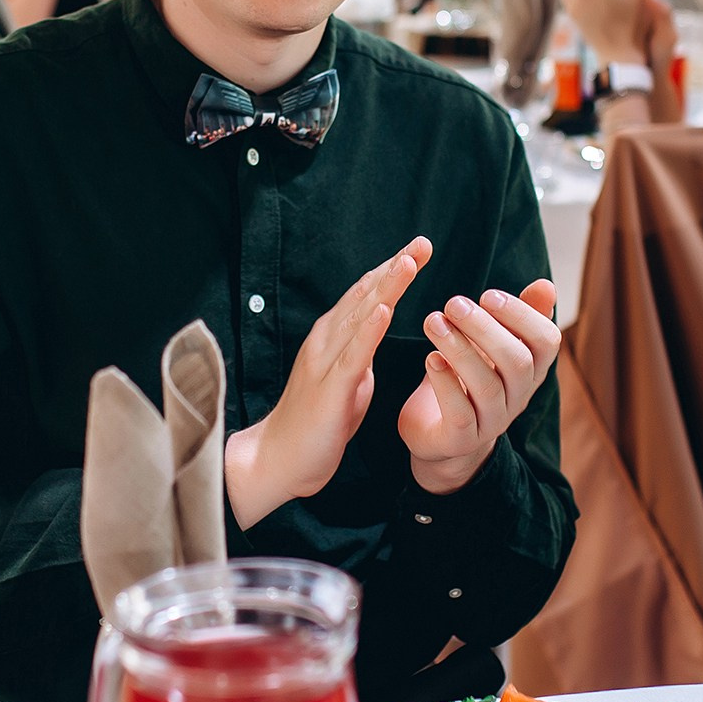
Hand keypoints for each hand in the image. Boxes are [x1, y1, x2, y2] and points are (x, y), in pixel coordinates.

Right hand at [226, 238, 430, 527]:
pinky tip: (384, 310)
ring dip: (385, 288)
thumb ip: (359, 353)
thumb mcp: (347, 379)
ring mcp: (325, 362)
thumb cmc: (316, 422)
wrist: (280, 459)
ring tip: (408, 262)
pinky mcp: (329, 389)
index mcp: (332, 338)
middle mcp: (326, 341)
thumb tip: (373, 334)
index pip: (365, 296)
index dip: (391, 271)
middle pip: (365, 296)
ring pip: (359, 317)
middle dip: (395, 268)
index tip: (418, 249)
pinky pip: (353, 355)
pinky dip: (368, 330)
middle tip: (422, 242)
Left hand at [399, 280, 562, 493]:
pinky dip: (445, 384)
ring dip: (459, 350)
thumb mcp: (493, 345)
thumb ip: (518, 317)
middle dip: (485, 329)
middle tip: (454, 303)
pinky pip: (460, 413)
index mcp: (531, 369)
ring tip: (433, 322)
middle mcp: (518, 396)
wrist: (441, 435)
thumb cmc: (469, 378)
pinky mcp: (462, 438)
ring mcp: (493, 420)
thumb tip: (545, 285)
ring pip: (487, 386)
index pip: (546, 342)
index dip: (522, 316)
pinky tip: (431, 359)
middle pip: (517, 363)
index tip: (487, 294)